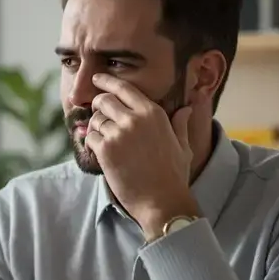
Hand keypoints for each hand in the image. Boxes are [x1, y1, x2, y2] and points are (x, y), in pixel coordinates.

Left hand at [85, 74, 198, 236]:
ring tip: (103, 139)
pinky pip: (90, 138)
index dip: (107, 81)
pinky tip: (98, 151)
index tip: (97, 78)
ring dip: (95, 128)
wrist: (162, 201)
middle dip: (98, 105)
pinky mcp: (106, 150)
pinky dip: (91, 143)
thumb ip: (180, 124)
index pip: (124, 88)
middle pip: (104, 100)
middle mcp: (135, 119)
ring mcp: (119, 134)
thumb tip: (187, 108)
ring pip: (95, 119)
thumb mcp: (182, 146)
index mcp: (153, 113)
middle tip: (98, 113)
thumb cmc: (173, 175)